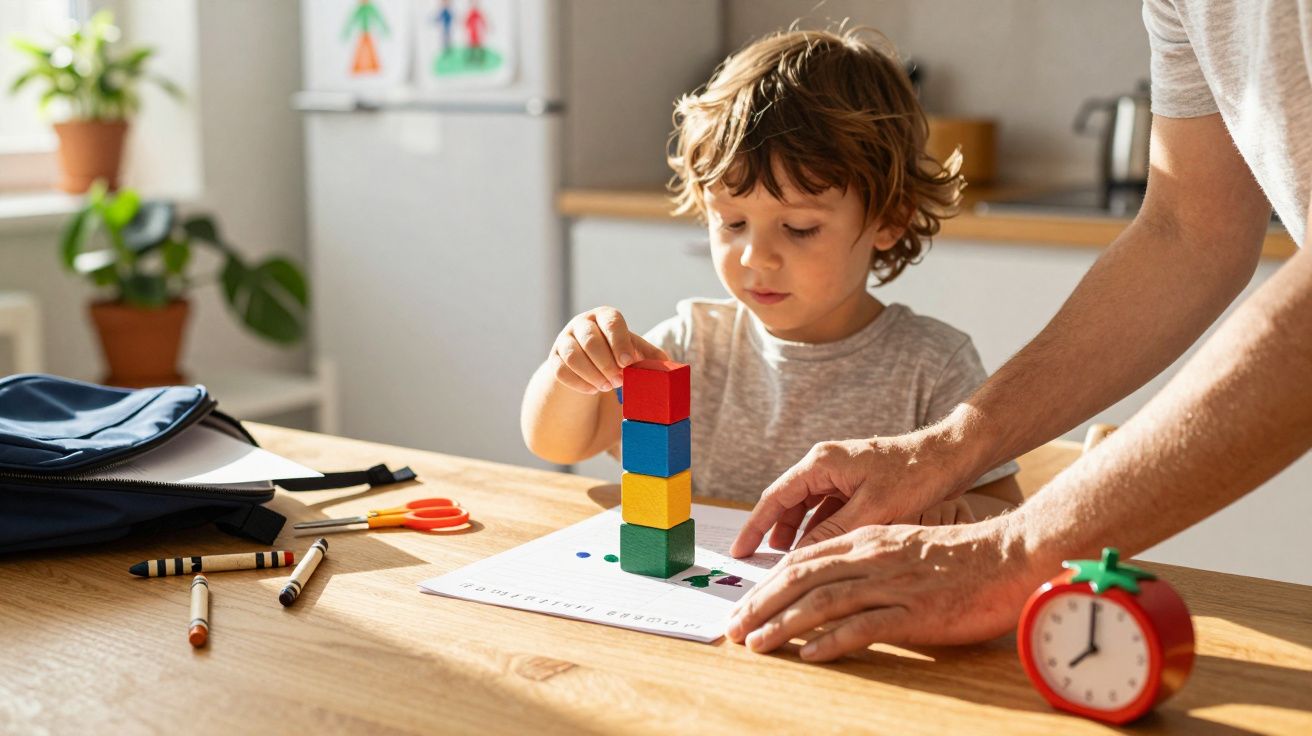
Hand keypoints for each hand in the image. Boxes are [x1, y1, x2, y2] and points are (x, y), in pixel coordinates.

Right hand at [547, 307, 667, 394]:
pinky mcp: (554, 358)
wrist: (589, 362)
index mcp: (605, 316)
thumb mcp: (633, 350)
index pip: (611, 322)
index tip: (628, 363)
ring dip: (591, 374)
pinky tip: (592, 390)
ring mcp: (565, 339)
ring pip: (572, 354)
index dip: (619, 342)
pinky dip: (578, 382)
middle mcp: (583, 323)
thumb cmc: (616, 352)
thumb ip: (649, 355)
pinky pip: (560, 370)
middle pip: (590, 339)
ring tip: (607, 387)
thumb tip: (668, 364)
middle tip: (619, 381)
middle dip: (606, 363)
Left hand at [725, 518, 1041, 660]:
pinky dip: (833, 640)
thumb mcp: (902, 548)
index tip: (744, 606)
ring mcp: (892, 584)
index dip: (767, 584)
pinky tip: (810, 654)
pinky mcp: (916, 612)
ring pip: (823, 602)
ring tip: (757, 644)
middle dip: (761, 605)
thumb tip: (831, 586)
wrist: (1011, 557)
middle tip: (734, 629)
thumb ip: (867, 562)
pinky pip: (865, 626)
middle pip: (801, 579)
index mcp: (867, 540)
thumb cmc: (960, 557)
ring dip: (783, 625)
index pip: (802, 560)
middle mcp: (872, 558)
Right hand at [729, 431, 975, 557]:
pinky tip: (819, 547)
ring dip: (796, 531)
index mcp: (821, 463)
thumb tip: (799, 554)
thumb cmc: (915, 476)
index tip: (738, 552)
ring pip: (806, 505)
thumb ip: (832, 531)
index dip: (754, 527)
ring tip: (787, 560)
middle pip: (786, 501)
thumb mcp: (872, 509)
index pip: (775, 497)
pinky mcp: (854, 481)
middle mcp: (824, 463)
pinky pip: (825, 506)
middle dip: (772, 531)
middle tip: (759, 562)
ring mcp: (839, 472)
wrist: (949, 456)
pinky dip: (818, 526)